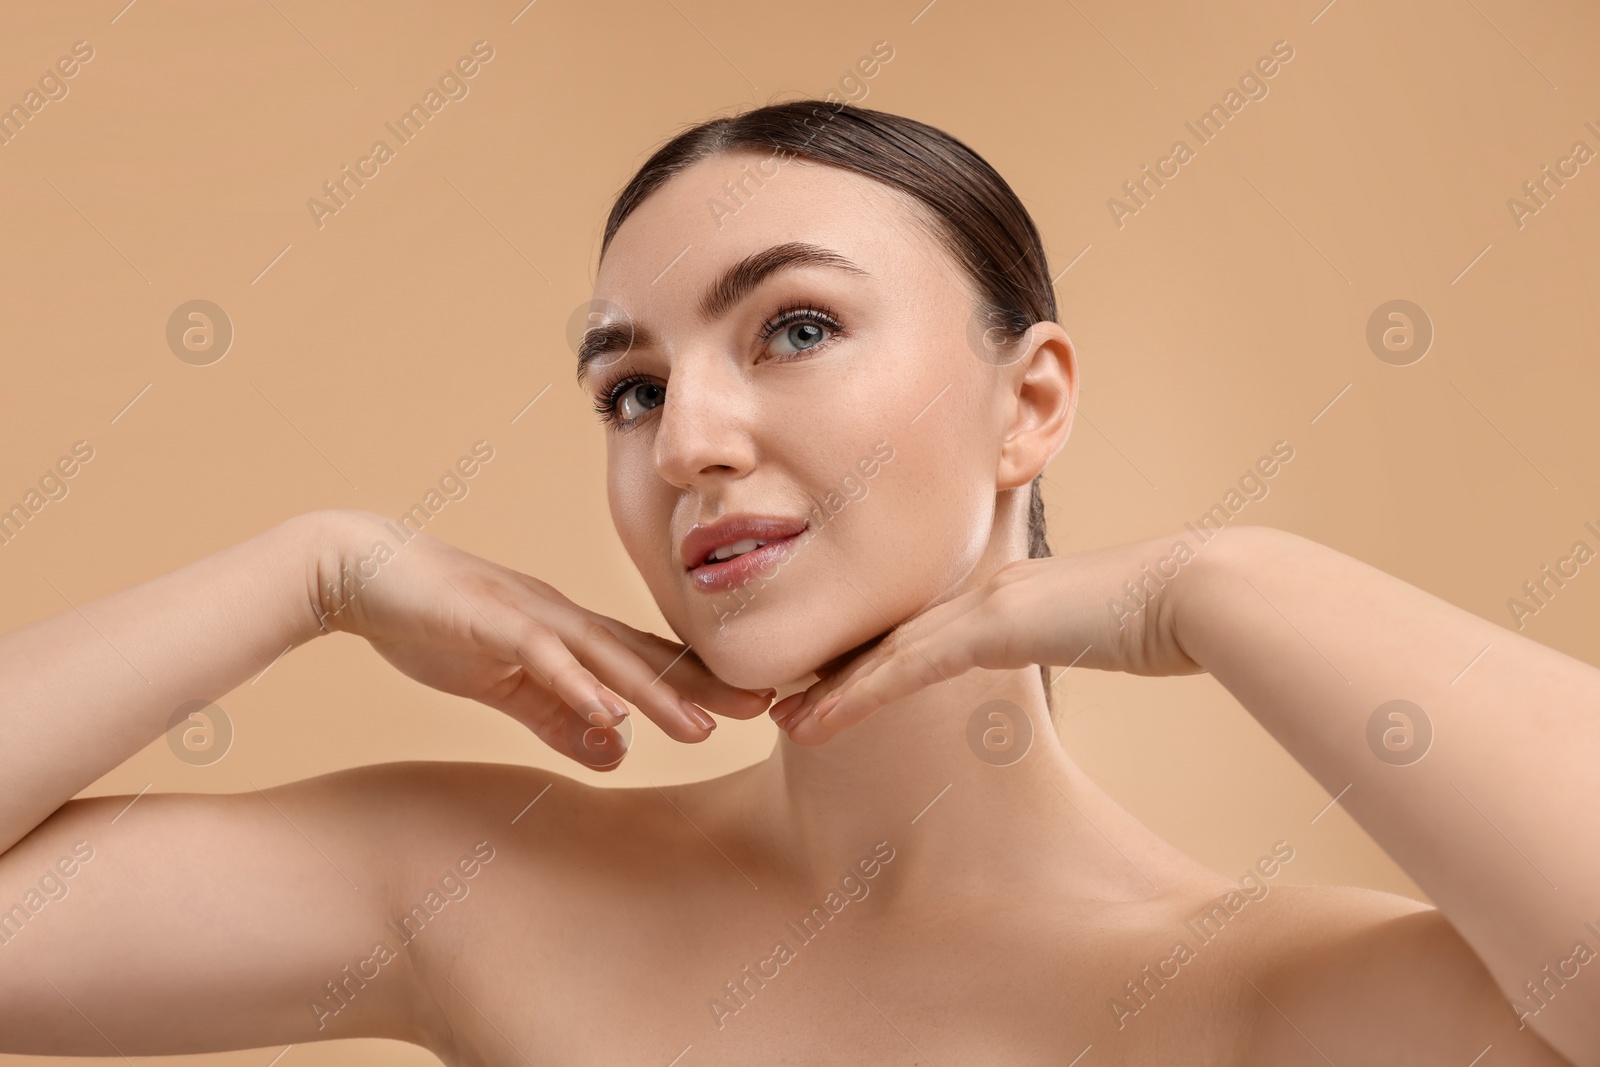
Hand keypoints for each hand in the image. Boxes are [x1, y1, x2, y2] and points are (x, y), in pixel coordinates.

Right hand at [309, 509, 773, 767]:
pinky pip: (540, 658)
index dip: (701, 685)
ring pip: (605, 657)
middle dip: (704, 685)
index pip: (648, 661)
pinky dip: (575, 685)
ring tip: (703, 726)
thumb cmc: (439, 624)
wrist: (363, 574)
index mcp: (571, 632)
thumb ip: (559, 718)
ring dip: (655, 693)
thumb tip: (617, 752)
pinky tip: (607, 714)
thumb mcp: (507, 684)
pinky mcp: (489, 623)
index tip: (758, 706)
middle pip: (644, 656)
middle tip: (765, 708)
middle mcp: (563, 617)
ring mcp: (529, 615)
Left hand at [770, 534, 1211, 743]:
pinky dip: (856, 696)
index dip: (871, 656)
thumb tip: (1094, 637)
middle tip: (781, 699)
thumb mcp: (1108, 627)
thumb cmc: (1166, 612)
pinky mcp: (990, 626)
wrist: (1195, 591)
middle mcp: (983, 590)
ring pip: (884, 652)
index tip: (830, 681)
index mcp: (1007, 591)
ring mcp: (983, 603)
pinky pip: (905, 669)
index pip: (923, 629)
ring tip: (780, 718)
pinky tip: (815, 721)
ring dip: (829, 688)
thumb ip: (1081, 629)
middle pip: (890, 636)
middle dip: (833, 668)